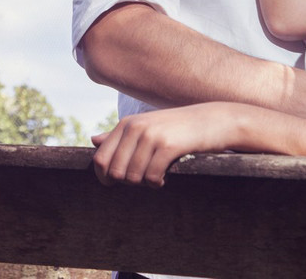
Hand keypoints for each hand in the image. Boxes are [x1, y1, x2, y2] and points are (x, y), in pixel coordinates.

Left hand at [90, 103, 237, 187]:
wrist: (213, 121)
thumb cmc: (177, 127)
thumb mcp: (146, 126)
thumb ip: (119, 135)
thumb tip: (93, 140)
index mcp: (126, 124)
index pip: (100, 159)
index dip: (105, 178)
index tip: (118, 183)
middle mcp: (135, 128)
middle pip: (114, 172)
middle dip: (127, 182)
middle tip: (143, 178)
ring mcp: (152, 136)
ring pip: (132, 177)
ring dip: (144, 184)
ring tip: (156, 176)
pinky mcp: (168, 146)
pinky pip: (151, 177)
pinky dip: (157, 183)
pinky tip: (165, 177)